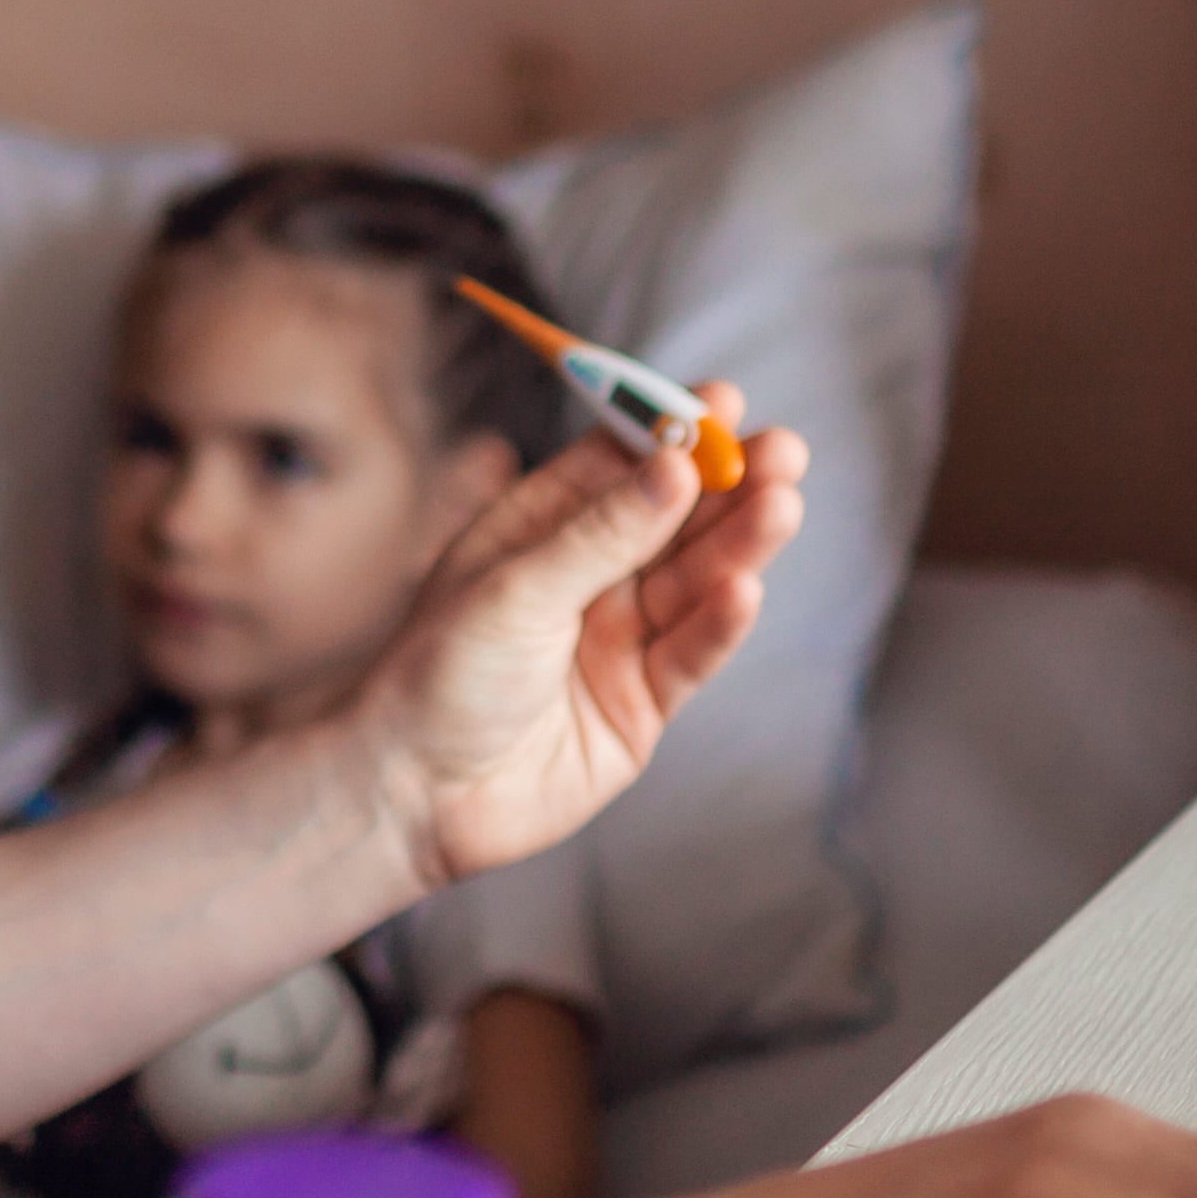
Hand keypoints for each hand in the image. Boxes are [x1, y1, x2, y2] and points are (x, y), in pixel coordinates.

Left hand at [366, 389, 806, 886]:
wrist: (412, 795)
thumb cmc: (437, 675)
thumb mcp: (515, 589)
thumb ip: (601, 534)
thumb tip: (675, 467)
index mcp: (539, 529)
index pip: (618, 465)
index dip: (671, 432)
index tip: (723, 402)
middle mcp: (587, 577)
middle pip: (674, 519)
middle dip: (730, 484)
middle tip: (784, 451)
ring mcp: (619, 640)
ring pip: (694, 581)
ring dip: (739, 544)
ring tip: (781, 505)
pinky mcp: (642, 704)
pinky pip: (691, 654)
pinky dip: (720, 622)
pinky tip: (745, 588)